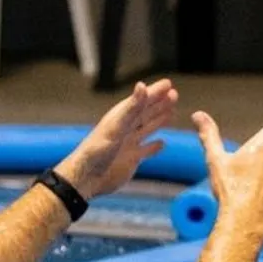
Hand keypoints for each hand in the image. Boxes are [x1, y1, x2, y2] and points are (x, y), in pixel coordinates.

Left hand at [55, 79, 178, 198]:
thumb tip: (142, 85)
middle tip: (175, 94)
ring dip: (159, 121)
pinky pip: (146, 150)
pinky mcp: (131, 159)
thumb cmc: (98, 150)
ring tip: (171, 113)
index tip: (169, 83)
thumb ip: (132, 107)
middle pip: (146, 113)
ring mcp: (129, 144)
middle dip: (160, 103)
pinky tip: (162, 143)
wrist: (87, 178)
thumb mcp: (117, 126)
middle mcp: (126, 129)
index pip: (142, 101)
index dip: (155, 92)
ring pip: (148, 128)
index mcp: (121, 118)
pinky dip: (154, 146)